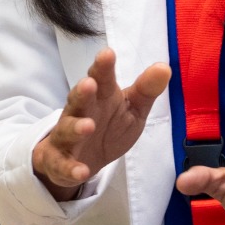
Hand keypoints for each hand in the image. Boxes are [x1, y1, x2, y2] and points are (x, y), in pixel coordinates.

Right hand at [31, 49, 171, 200]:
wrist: (84, 159)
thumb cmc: (109, 126)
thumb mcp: (132, 109)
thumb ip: (146, 90)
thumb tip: (165, 67)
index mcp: (100, 96)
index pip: (101, 78)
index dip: (103, 67)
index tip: (107, 53)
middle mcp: (80, 112)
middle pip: (78, 99)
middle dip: (82, 91)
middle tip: (90, 83)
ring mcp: (67, 137)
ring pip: (67, 130)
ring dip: (75, 127)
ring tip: (88, 126)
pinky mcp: (60, 162)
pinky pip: (63, 165)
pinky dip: (71, 168)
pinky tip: (82, 171)